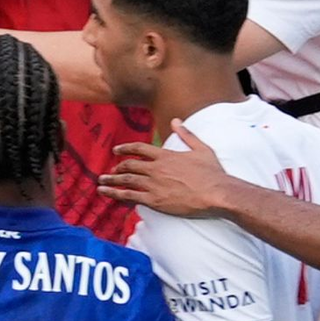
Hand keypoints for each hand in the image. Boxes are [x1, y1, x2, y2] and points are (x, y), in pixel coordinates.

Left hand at [98, 121, 228, 216]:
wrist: (218, 193)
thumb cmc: (213, 173)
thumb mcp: (202, 149)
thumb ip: (187, 134)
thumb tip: (176, 120)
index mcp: (165, 155)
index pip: (139, 148)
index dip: (125, 148)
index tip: (116, 150)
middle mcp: (155, 168)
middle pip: (129, 165)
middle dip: (118, 166)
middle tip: (112, 169)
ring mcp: (153, 184)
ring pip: (125, 179)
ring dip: (111, 179)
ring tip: (101, 181)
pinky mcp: (154, 200)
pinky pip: (129, 195)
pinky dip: (115, 193)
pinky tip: (106, 192)